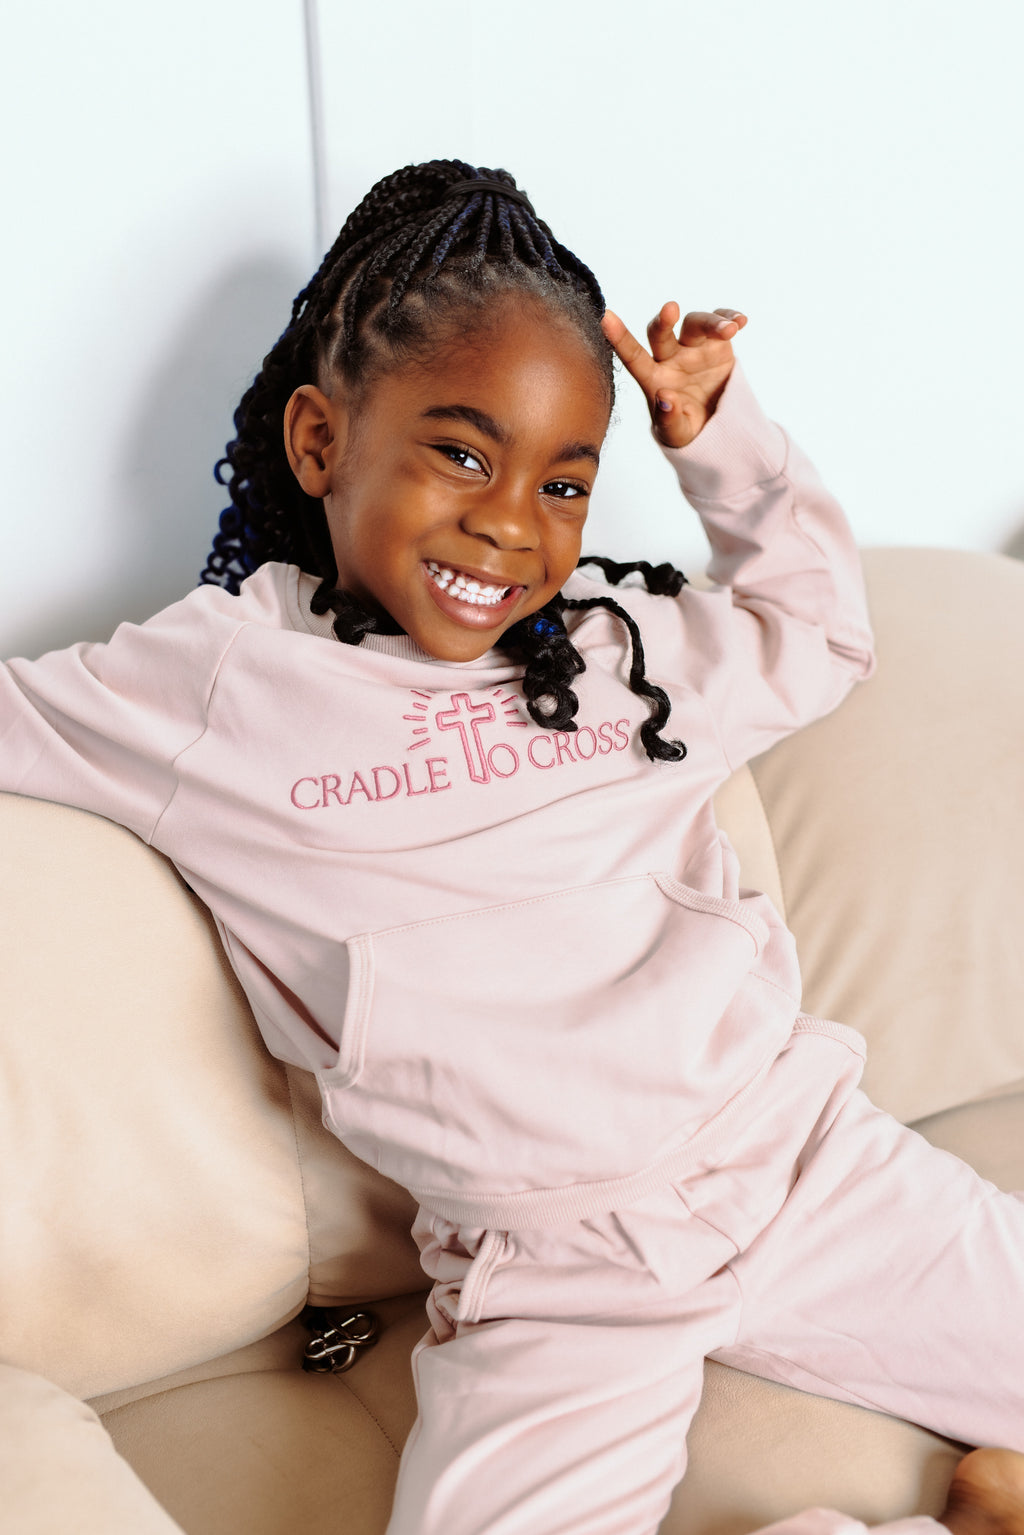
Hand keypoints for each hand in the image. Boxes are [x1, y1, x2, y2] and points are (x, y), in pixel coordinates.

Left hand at [601, 303, 747, 448]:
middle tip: (670, 309)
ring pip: (696, 323)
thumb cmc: (685, 429)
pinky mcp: (717, 344)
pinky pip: (722, 323)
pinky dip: (731, 318)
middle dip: (664, 321)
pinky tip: (741, 322)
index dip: (619, 338)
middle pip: (662, 333)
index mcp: (653, 378)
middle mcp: (670, 357)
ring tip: (730, 331)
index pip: (633, 357)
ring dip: (712, 323)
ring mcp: (693, 348)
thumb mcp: (676, 434)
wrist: (714, 426)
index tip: (606, 317)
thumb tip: (664, 397)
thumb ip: (669, 419)